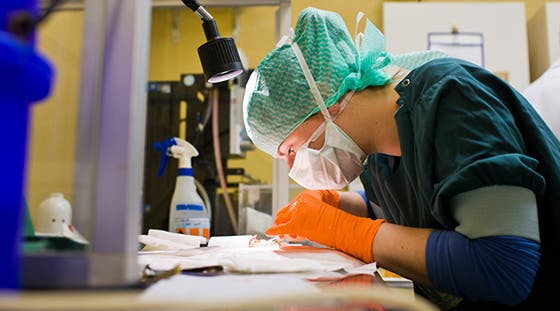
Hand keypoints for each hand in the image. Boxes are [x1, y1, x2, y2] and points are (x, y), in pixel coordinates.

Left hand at [265, 192, 384, 262]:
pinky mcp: (297, 223)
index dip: (287, 216)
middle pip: (284, 213)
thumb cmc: (335, 213)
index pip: (289, 207)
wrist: (343, 218)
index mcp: (305, 196)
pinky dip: (275, 230)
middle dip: (283, 222)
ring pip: (283, 221)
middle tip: (284, 230)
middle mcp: (300, 202)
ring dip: (283, 229)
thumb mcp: (322, 204)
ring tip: (289, 234)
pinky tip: (270, 231)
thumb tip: (298, 217)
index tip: (285, 221)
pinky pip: (282, 227)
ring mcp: (298, 211)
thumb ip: (310, 207)